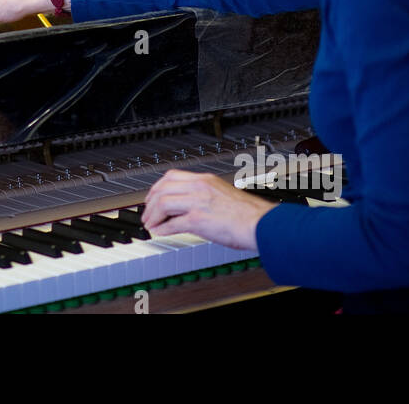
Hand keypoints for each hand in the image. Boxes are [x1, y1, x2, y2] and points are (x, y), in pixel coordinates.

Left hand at [142, 169, 275, 250]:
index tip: (152, 196)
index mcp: (206, 180)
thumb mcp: (222, 195)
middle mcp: (200, 188)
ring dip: (152, 215)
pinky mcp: (198, 220)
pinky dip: (162, 228)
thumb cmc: (249, 214)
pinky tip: (160, 232)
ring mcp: (198, 203)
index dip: (157, 187)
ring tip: (150, 224)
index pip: (172, 176)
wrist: (261, 224)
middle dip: (150, 202)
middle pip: (163, 188)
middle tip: (146, 213)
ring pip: (163, 203)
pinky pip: (171, 223)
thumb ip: (205, 196)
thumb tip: (189, 206)